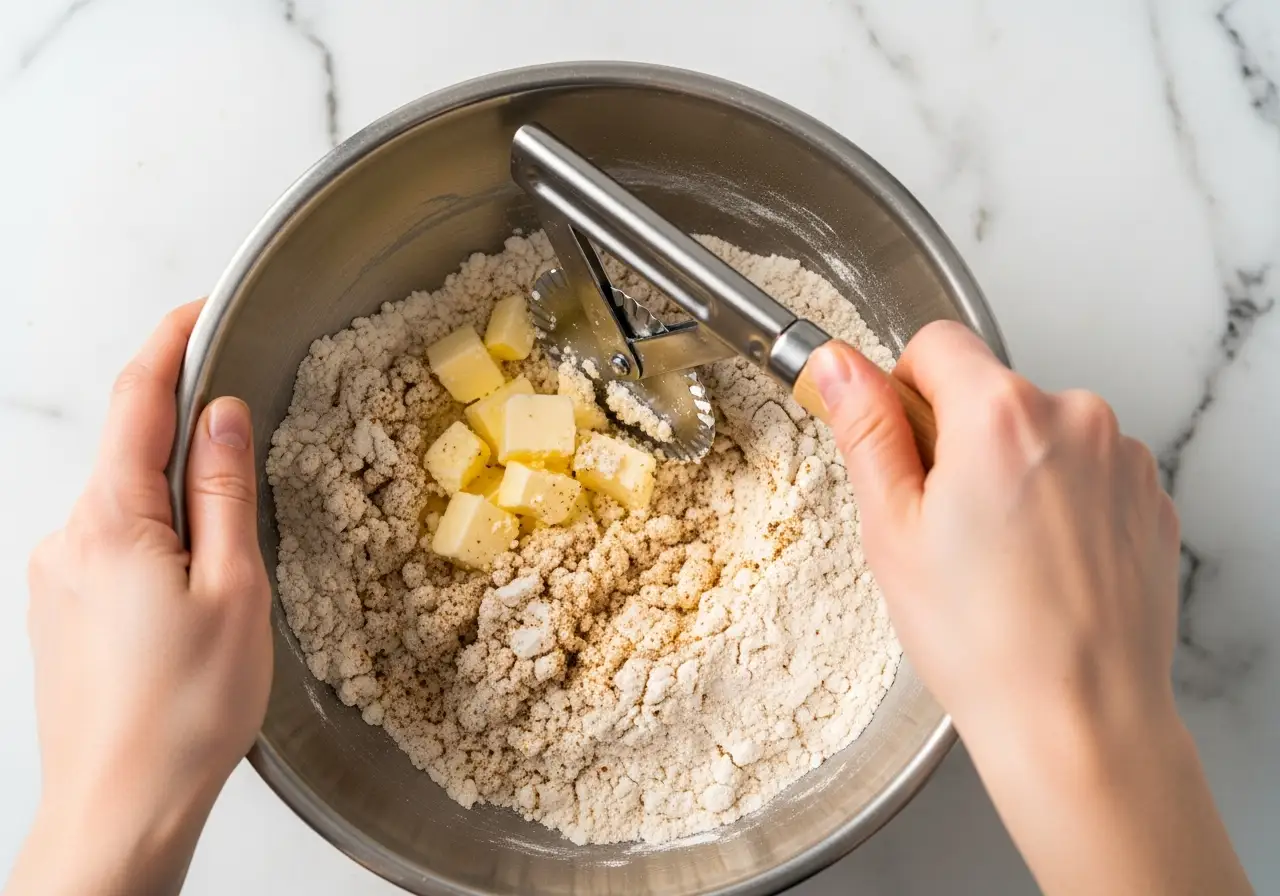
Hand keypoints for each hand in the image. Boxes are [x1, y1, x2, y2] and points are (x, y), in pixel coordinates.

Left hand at [8, 302, 271, 895]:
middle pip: (132, 449)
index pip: (138, 399)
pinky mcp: (61, 608)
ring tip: (231, 564)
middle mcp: (69, 537)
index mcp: (112, 521)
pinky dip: (158, 538)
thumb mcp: (234, 590)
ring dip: (179, 499)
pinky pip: (114, 543)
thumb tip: (222, 414)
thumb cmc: (185, 711)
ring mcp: (57, 574)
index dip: (171, 342)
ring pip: (127, 502)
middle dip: (190, 433)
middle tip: (253, 454)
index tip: (204, 308)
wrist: (119, 809)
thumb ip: (225, 492)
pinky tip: (194, 593)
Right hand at [809, 322, 1249, 895]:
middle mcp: (1073, 418)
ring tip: (999, 555)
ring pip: (1040, 432)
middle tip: (945, 523)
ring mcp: (1121, 458)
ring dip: (1014, 468)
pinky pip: (1087, 469)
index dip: (905, 390)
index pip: (936, 343)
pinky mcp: (1149, 497)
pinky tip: (1042, 564)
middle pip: (991, 389)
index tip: (903, 445)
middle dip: (959, 438)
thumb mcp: (892, 530)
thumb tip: (837, 364)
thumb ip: (866, 430)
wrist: (1079, 719)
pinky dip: (1061, 499)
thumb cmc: (982, 640)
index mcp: (998, 415)